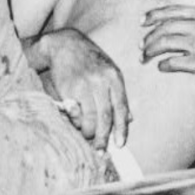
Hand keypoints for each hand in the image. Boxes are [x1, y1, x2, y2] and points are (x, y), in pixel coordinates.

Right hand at [32, 28, 130, 150]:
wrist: (64, 44)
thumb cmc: (89, 60)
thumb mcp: (109, 71)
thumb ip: (118, 94)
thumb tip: (129, 118)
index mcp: (114, 77)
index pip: (121, 107)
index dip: (121, 129)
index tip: (120, 144)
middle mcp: (101, 81)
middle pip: (106, 117)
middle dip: (104, 137)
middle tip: (101, 150)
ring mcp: (84, 85)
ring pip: (90, 119)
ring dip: (88, 131)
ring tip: (87, 133)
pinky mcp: (68, 89)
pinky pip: (75, 114)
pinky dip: (76, 121)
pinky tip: (76, 120)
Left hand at [141, 5, 194, 91]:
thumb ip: (189, 20)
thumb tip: (156, 19)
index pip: (174, 10)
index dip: (154, 15)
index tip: (141, 22)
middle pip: (167, 27)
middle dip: (149, 37)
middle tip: (141, 46)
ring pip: (166, 44)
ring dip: (150, 51)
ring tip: (144, 57)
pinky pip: (172, 62)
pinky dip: (162, 65)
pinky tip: (161, 66)